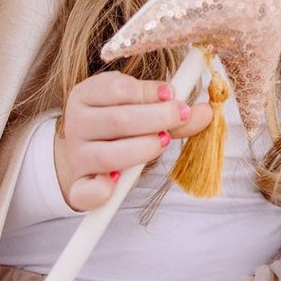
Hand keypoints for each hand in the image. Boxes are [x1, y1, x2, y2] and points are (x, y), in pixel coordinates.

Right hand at [53, 72, 213, 211]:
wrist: (84, 155)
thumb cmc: (118, 128)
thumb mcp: (138, 109)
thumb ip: (170, 110)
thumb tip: (205, 111)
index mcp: (86, 95)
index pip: (116, 88)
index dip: (148, 91)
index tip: (172, 94)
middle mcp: (76, 123)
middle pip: (118, 120)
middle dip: (156, 118)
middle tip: (181, 115)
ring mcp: (77, 157)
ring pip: (108, 155)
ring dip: (142, 149)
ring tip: (164, 142)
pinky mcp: (78, 187)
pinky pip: (86, 192)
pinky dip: (101, 190)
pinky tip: (118, 181)